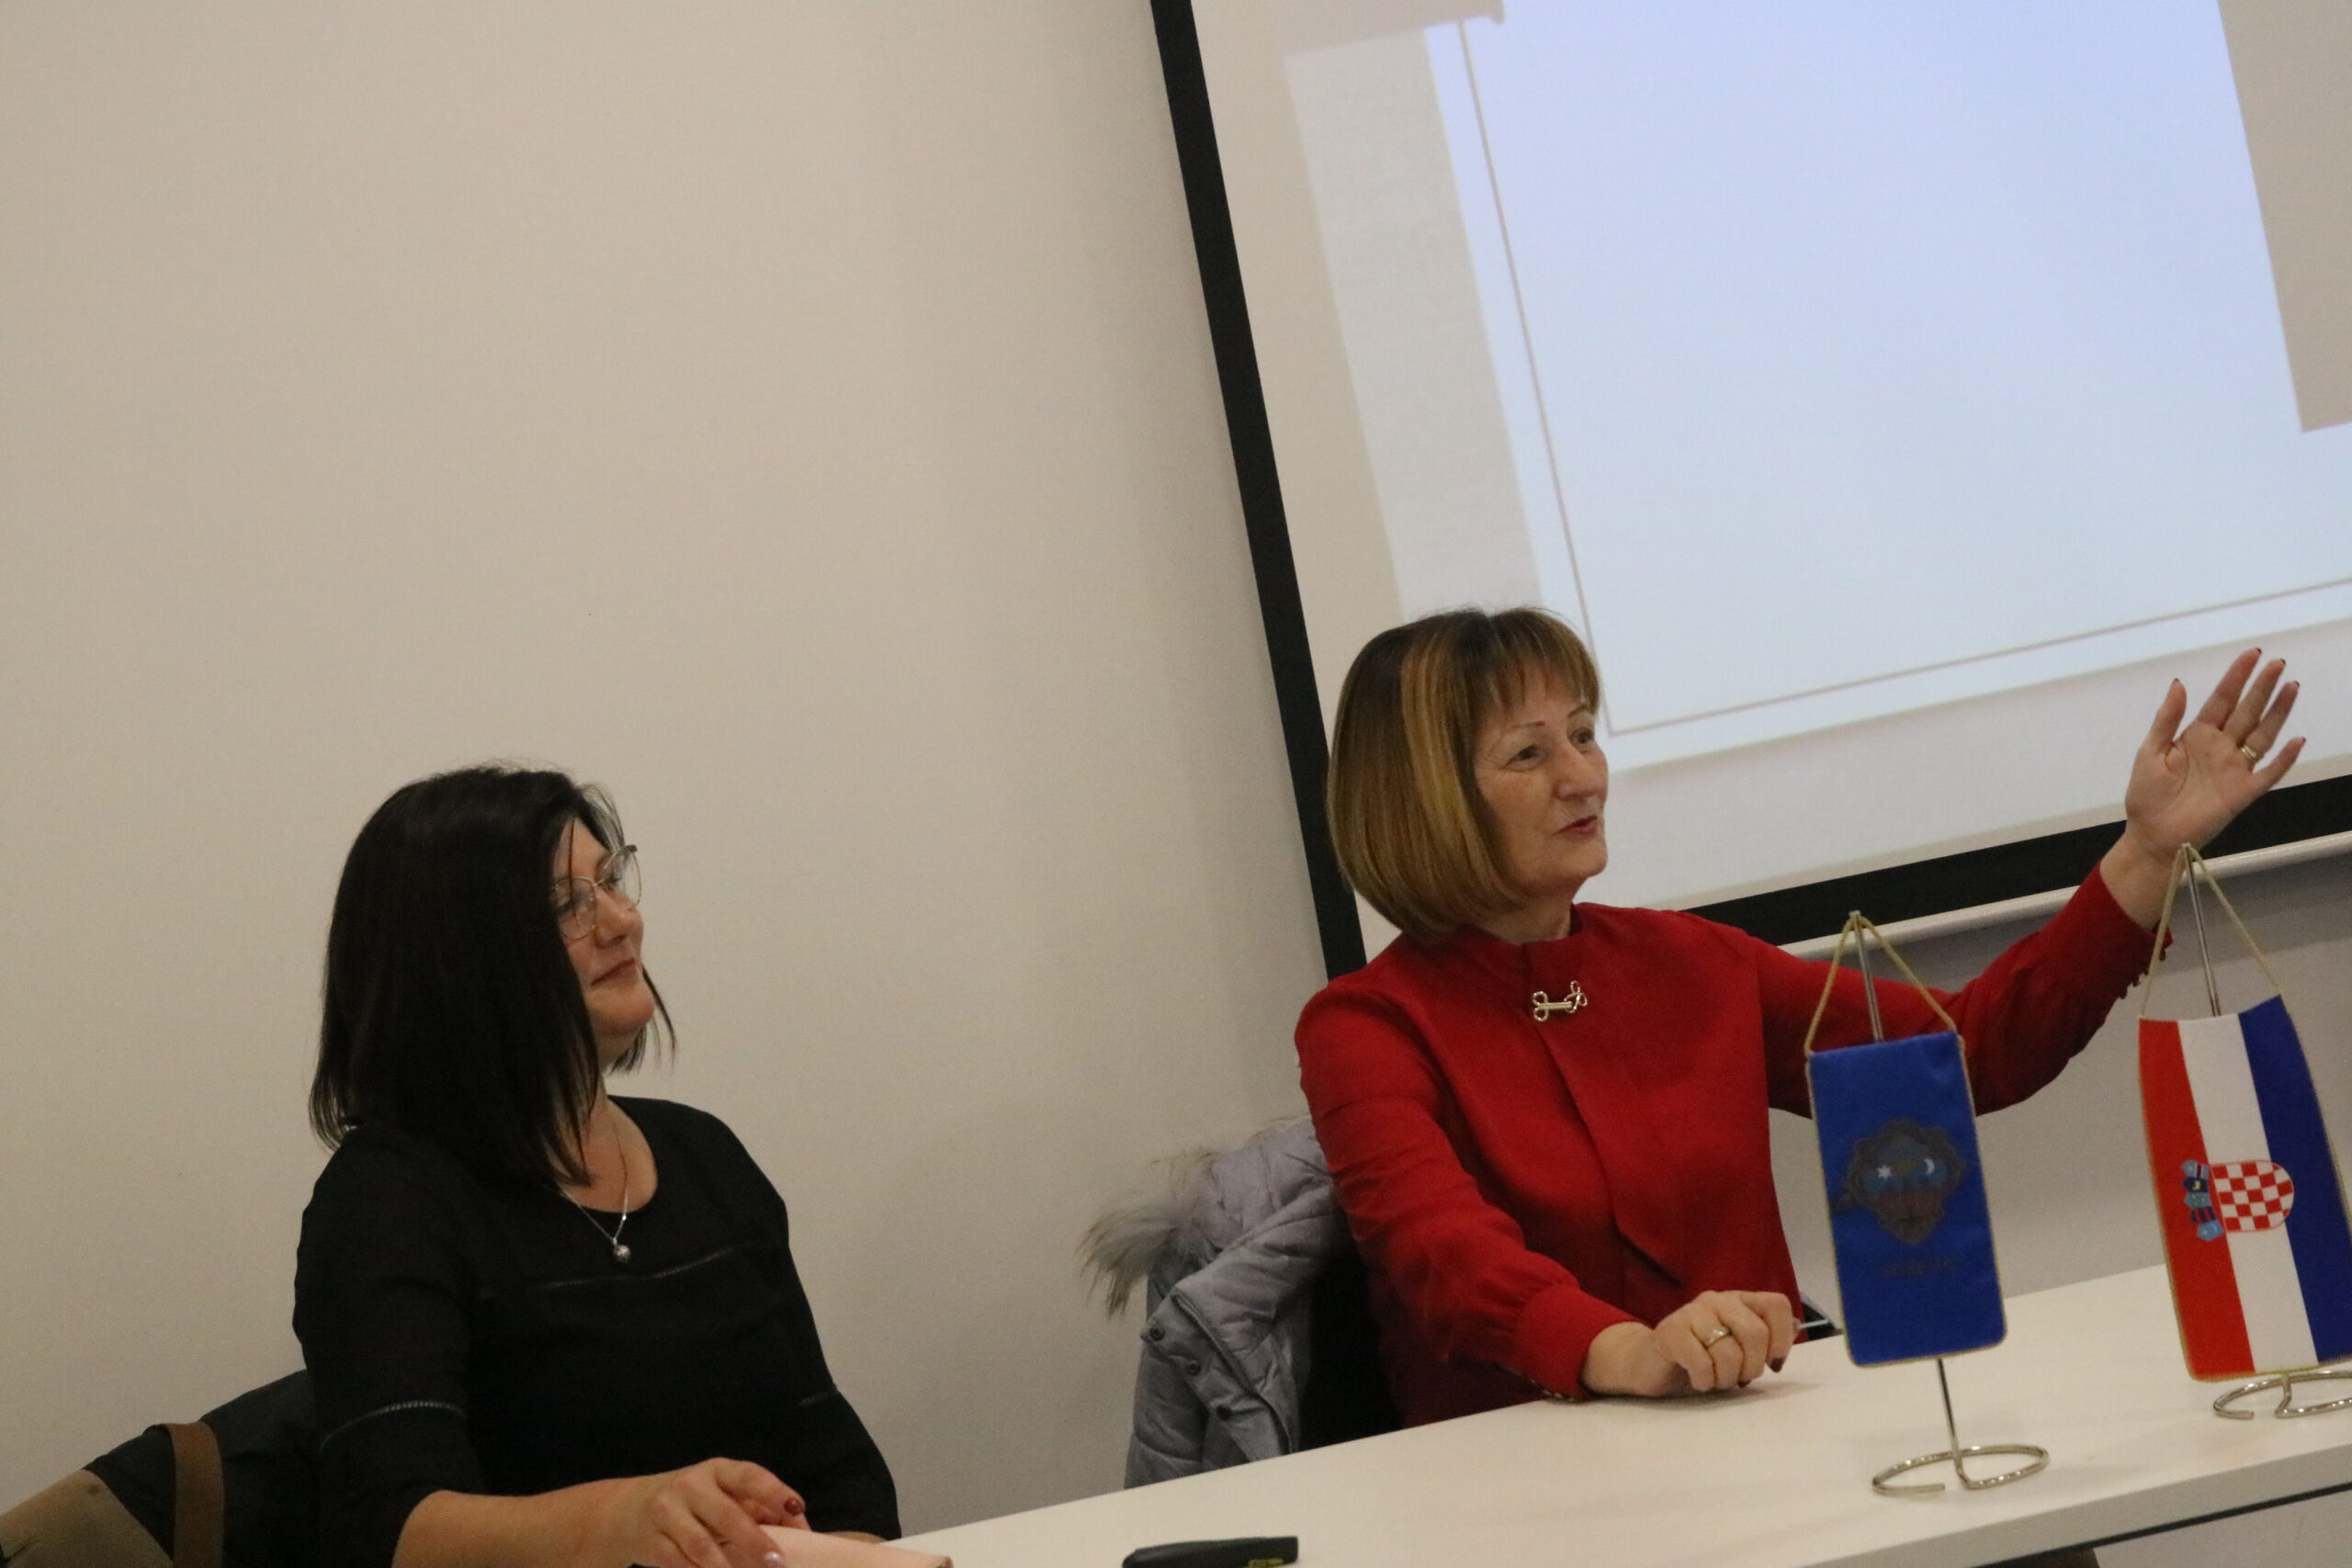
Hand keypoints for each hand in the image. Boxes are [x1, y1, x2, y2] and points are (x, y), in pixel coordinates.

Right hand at [594, 1459, 807, 1567]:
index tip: (797, 1507)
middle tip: (777, 1561)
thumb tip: (798, 1526)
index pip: (749, 1475)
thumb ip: (754, 1506)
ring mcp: (666, 1513)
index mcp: (716, 1470)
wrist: (624, 1511)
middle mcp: (690, 1486)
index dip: (774, 1490)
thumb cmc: (689, 1503)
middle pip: (726, 1514)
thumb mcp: (718, 1494)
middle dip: (754, 1540)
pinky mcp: (650, 1542)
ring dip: (727, 1566)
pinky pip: (680, 1563)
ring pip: (702, 1544)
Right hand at [1580, 1290, 1796, 1396]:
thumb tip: (1795, 1326)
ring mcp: (1691, 1313)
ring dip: (1726, 1379)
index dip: (1782, 1338)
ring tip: (1714, 1379)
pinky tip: (1697, 1380)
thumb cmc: (1700, 1359)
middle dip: (1752, 1367)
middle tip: (1739, 1378)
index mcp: (1738, 1300)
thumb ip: (1766, 1337)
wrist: (1649, 1364)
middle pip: (1756, 1334)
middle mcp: (1716, 1300)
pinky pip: (1702, 1363)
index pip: (1776, 1305)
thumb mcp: (1738, 1349)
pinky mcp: (1670, 1332)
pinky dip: (1704, 1382)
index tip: (1773, 1363)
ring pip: (1729, 1353)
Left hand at [2102, 650, 2303, 925]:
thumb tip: (2179, 683)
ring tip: (2291, 687)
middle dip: (2262, 687)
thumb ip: (2167, 719)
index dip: (2236, 677)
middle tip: (2278, 663)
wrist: (2152, 835)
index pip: (2221, 699)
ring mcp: (2235, 768)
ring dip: (2278, 712)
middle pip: (2247, 711)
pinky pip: (2269, 773)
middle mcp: (2221, 747)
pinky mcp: (2244, 792)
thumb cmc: (2147, 795)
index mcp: (2197, 734)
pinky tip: (2296, 740)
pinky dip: (2284, 758)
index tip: (2252, 654)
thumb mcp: (2149, 752)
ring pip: (2263, 735)